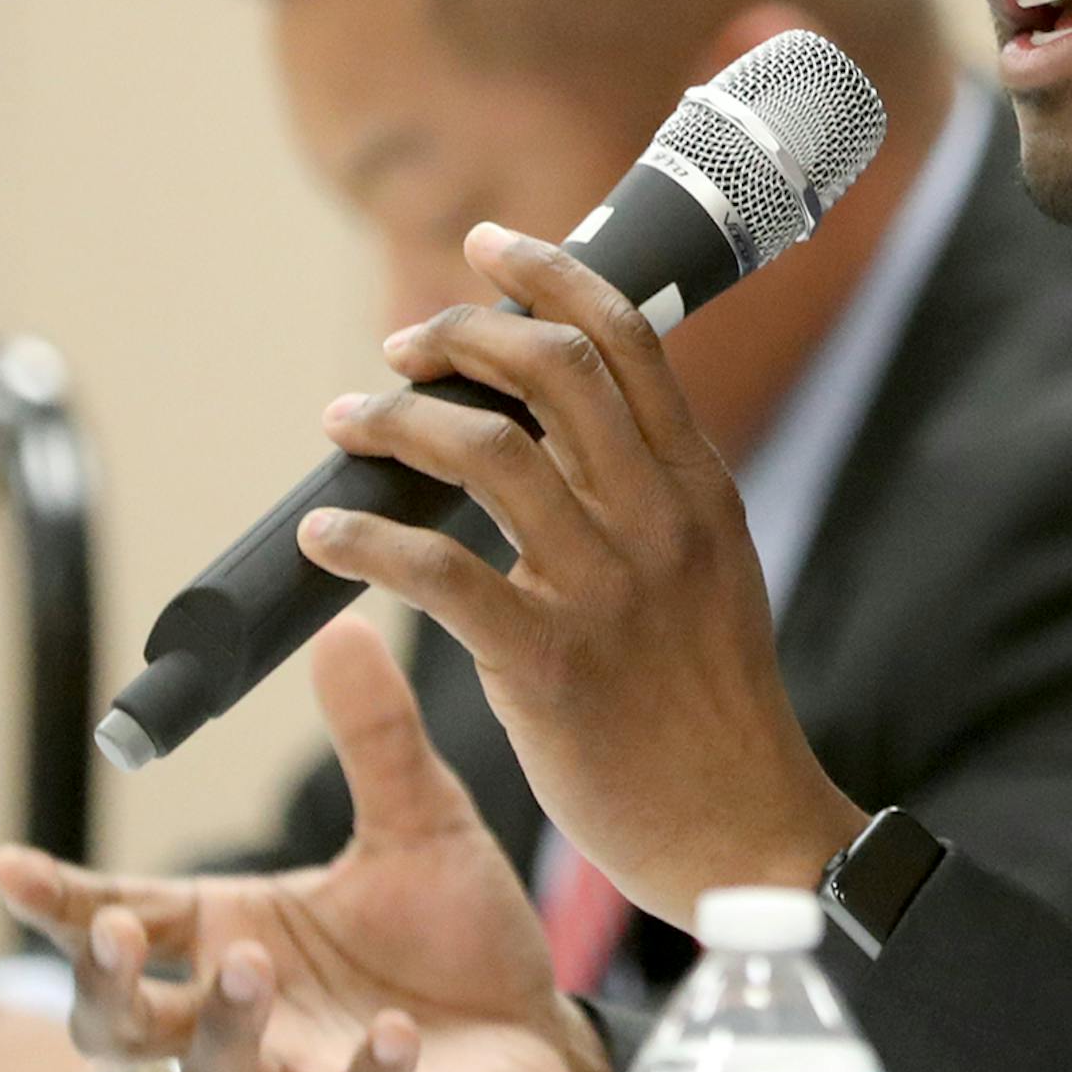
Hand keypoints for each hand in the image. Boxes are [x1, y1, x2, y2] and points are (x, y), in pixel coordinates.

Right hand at [0, 618, 614, 1071]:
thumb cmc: (456, 935)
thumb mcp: (420, 820)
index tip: (14, 864)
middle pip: (128, 1023)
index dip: (67, 898)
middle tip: (117, 928)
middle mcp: (252, 1014)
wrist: (540, 1034)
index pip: (133, 914)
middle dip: (107, 984)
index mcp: (242, 932)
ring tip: (254, 962)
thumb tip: (340, 626)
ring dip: (223, 1027)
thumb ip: (375, 735)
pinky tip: (392, 1034)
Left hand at [297, 221, 866, 926]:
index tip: (490, 244)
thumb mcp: (715, 568)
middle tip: (404, 344)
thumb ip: (656, 494)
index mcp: (700, 488)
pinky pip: (440, 575)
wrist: (743, 826)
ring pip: (487, 453)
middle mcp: (659, 519)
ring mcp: (608, 589)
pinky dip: (368, 541)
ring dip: (398, 422)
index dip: (550, 275)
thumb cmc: (713, 703)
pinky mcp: (552, 665)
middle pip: (552, 369)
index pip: (628, 339)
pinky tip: (329, 535)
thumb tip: (572, 429)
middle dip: (460, 333)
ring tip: (349, 421)